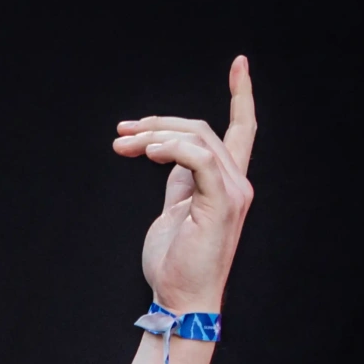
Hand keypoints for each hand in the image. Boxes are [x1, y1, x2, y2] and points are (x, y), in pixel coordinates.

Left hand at [114, 56, 258, 315]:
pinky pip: (198, 158)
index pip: (242, 129)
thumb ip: (178, 180)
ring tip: (123, 147)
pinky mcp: (220, 203)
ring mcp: (232, 192)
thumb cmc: (174, 263)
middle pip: (200, 128)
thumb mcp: (174, 211)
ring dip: (153, 136)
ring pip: (195, 138)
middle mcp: (237, 182)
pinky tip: (146, 153)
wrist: (179, 300)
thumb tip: (163, 152)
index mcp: (227, 183)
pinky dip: (171, 149)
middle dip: (156, 125)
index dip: (243, 95)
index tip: (240, 63)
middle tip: (121, 134)